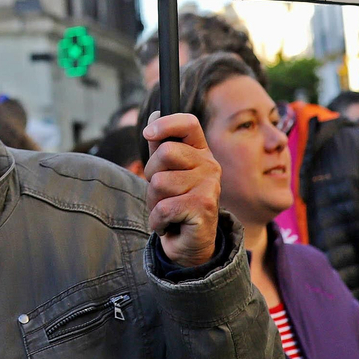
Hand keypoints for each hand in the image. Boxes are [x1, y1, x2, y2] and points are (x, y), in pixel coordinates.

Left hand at [142, 111, 220, 267]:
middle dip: (152, 174)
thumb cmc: (176, 203)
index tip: (148, 133)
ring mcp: (210, 186)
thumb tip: (154, 115)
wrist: (190, 243)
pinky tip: (169, 224)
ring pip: (160, 182)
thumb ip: (159, 145)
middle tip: (161, 192)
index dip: (166, 124)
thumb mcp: (165, 171)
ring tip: (167, 210)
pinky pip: (163, 207)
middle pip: (165, 152)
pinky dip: (158, 220)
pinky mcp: (204, 208)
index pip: (188, 123)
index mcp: (201, 152)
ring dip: (154, 201)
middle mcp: (210, 165)